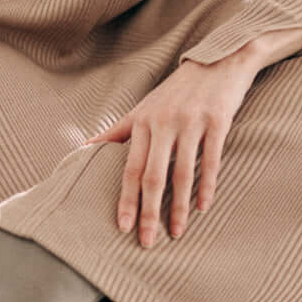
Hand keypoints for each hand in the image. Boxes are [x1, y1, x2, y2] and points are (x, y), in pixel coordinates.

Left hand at [84, 53, 258, 246]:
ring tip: (176, 233)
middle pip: (153, 175)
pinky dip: (207, 187)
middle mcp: (164, 122)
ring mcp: (191, 122)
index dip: (126, 199)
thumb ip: (116, 130)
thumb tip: (83, 149)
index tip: (122, 227)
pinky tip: (203, 208)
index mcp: (143, 121)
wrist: (218, 59)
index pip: (130, 168)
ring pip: (183, 172)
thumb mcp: (143, 107)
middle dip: (149, 212)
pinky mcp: (217, 121)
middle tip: (147, 242)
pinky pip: (211, 160)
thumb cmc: (176, 90)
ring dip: (179, 207)